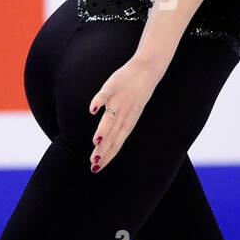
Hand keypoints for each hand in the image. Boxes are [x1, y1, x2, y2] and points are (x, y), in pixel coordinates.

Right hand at [88, 56, 162, 172]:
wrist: (148, 70)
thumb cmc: (136, 94)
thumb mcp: (130, 114)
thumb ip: (118, 126)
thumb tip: (104, 141)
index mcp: (128, 122)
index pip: (117, 143)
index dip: (108, 156)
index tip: (97, 168)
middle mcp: (124, 114)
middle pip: (113, 135)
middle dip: (103, 150)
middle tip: (94, 163)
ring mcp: (119, 100)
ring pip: (110, 119)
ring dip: (103, 131)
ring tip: (95, 142)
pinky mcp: (113, 86)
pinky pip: (104, 95)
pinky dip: (99, 101)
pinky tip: (92, 110)